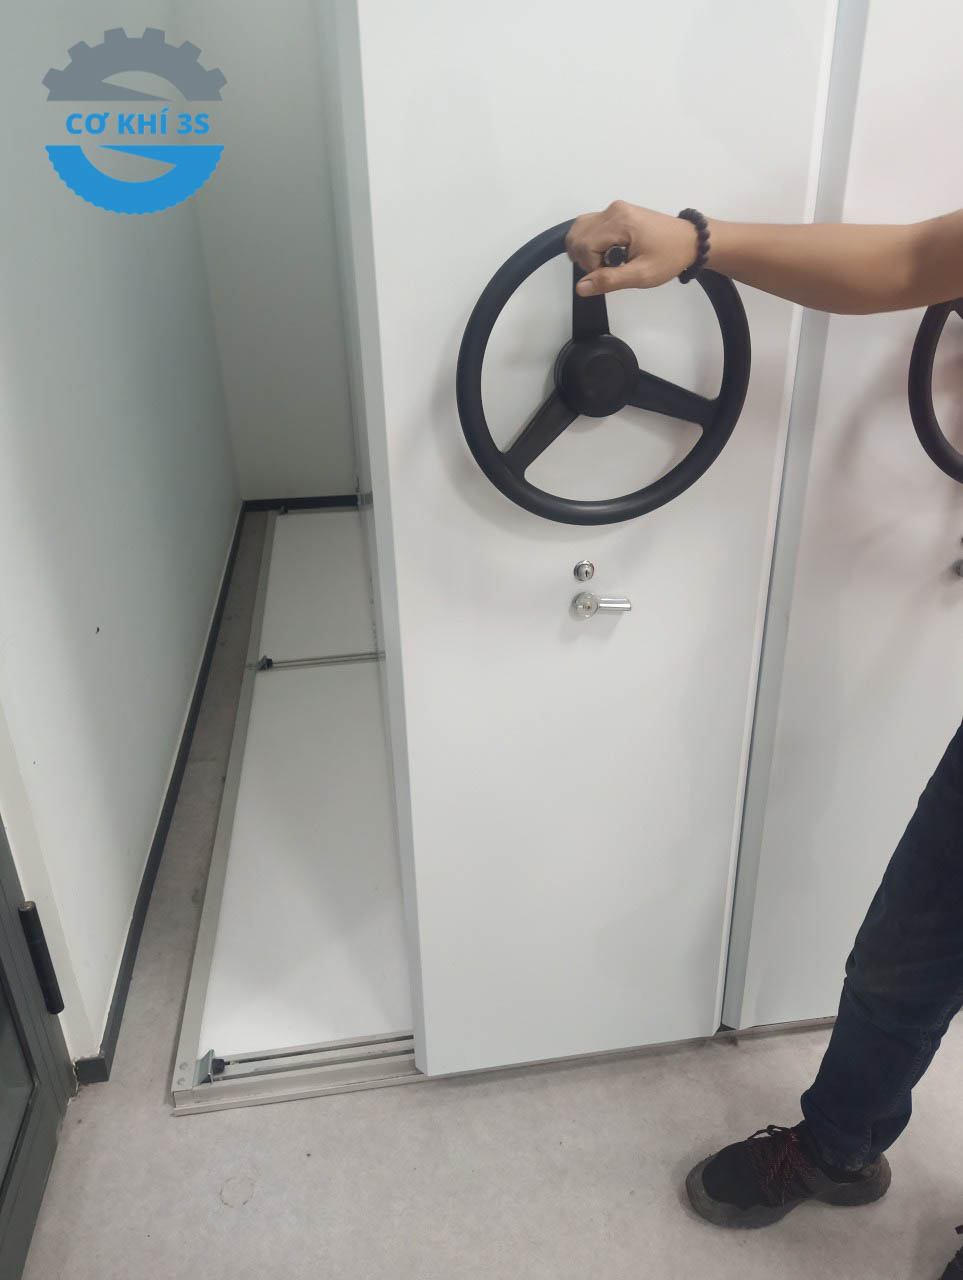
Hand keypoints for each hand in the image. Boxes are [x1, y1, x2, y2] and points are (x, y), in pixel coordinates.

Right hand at [566, 201, 697, 295]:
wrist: (690, 241)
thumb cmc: (669, 257)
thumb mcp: (642, 275)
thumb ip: (610, 281)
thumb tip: (581, 287)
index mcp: (620, 222)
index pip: (584, 245)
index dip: (591, 267)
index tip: (610, 275)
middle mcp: (613, 210)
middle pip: (577, 235)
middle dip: (585, 259)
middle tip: (607, 270)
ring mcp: (614, 209)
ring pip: (579, 229)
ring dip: (584, 251)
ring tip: (604, 263)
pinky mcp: (616, 212)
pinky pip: (589, 226)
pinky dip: (589, 242)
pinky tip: (604, 254)